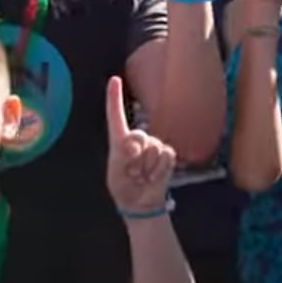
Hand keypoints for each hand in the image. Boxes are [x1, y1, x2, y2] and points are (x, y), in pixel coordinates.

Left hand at [102, 77, 176, 213]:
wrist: (140, 203)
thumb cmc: (124, 187)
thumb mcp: (116, 173)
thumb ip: (123, 156)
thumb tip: (135, 145)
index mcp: (119, 141)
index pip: (116, 115)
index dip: (114, 98)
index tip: (115, 79)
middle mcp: (137, 140)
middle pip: (139, 135)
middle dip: (135, 155)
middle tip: (133, 173)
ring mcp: (154, 146)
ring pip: (153, 147)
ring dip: (147, 167)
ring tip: (142, 176)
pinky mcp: (167, 155)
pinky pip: (165, 156)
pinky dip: (158, 170)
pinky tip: (153, 177)